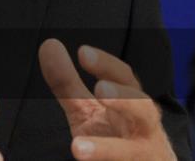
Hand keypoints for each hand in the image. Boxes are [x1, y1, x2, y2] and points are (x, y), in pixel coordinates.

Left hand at [38, 39, 174, 160]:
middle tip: (100, 88)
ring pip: (133, 152)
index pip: (125, 79)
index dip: (107, 65)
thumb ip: (68, 82)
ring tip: (77, 149)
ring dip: (107, 149)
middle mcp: (144, 129)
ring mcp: (145, 156)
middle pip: (144, 110)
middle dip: (125, 99)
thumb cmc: (115, 137)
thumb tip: (49, 45)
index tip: (83, 52)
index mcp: (133, 105)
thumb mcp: (87, 110)